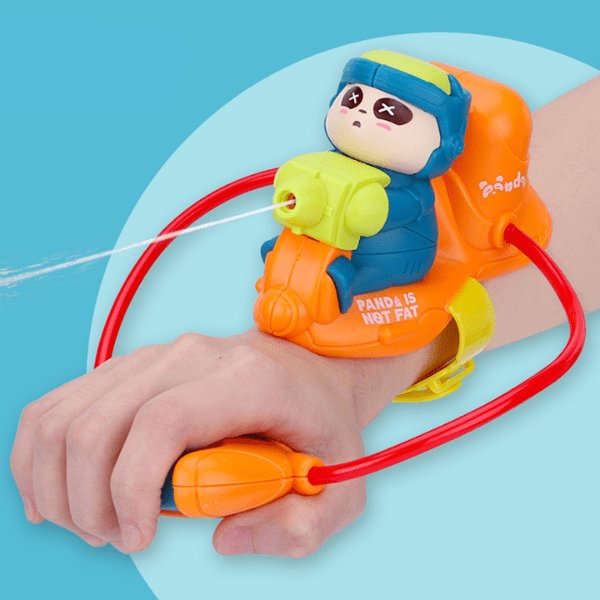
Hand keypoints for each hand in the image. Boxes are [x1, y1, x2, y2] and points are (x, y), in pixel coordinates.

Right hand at [10, 329, 366, 556]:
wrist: (313, 371)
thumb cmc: (323, 426)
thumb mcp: (340, 489)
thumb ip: (300, 526)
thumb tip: (224, 538)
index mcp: (248, 380)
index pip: (162, 422)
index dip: (130, 488)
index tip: (138, 537)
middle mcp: (194, 355)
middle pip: (100, 423)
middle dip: (87, 501)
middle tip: (117, 539)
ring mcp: (158, 354)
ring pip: (67, 413)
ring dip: (58, 482)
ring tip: (93, 523)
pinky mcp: (136, 365)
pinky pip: (65, 402)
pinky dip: (44, 453)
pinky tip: (62, 492)